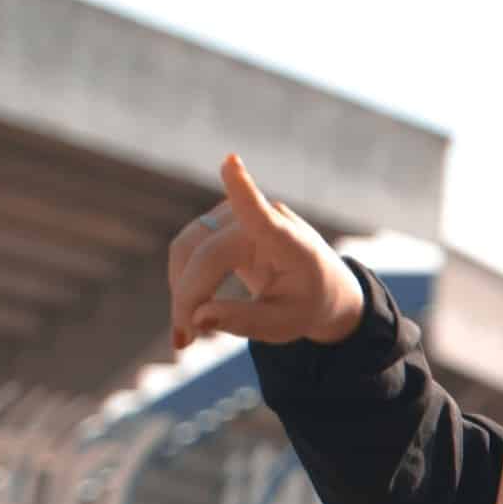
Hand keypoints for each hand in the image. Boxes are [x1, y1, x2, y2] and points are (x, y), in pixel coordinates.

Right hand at [166, 155, 365, 348]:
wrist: (322, 287)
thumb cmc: (308, 304)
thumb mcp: (286, 325)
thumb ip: (245, 321)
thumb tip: (197, 317)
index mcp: (292, 244)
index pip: (263, 214)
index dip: (243, 190)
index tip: (231, 162)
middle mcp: (266, 220)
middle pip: (207, 252)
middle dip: (188, 297)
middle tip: (184, 341)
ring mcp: (239, 215)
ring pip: (188, 247)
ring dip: (180, 289)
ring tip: (187, 334)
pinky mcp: (221, 222)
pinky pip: (187, 249)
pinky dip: (182, 280)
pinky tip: (189, 314)